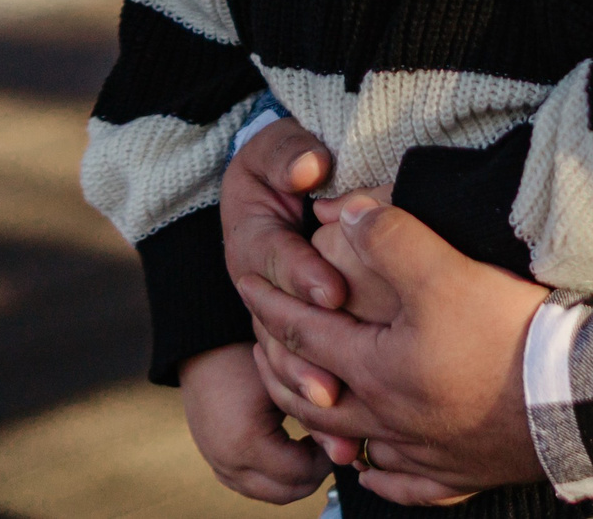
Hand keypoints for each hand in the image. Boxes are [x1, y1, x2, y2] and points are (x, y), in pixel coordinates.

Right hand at [178, 342, 331, 503]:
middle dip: (316, 468)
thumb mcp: (289, 380)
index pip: (303, 474)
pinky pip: (254, 484)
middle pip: (289, 491)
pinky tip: (293, 440)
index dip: (329, 453)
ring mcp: (219, 466)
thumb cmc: (249, 352)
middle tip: (331, 436)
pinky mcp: (216, 463)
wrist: (204, 345)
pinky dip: (277, 472)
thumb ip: (320, 415)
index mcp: (245, 444)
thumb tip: (349, 454)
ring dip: (297, 473)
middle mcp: (227, 463)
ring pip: (272, 492)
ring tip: (313, 436)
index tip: (342, 428)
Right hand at [223, 114, 350, 415]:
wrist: (278, 185)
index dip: (302, 275)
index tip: (334, 293)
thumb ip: (290, 153)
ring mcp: (269, 316)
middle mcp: (254, 285)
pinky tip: (341, 444)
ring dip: (304, 393)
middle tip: (333, 386)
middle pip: (273, 326)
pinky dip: (312, 416)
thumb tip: (309, 165)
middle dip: (303, 358)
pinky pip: (292, 381)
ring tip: (334, 421)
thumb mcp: (280, 148)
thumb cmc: (287, 161)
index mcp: (251, 239)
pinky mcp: (290, 339)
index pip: (274, 258)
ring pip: (276, 364)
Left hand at [243, 196, 550, 506]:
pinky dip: (379, 474)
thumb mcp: (448, 272)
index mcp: (374, 370)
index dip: (269, 302)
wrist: (571, 402)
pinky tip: (373, 467)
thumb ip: (394, 238)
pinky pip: (403, 482)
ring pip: (353, 444)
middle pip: (312, 398)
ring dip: (322, 423)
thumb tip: (349, 212)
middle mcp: (387, 419)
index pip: (301, 334)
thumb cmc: (507, 337)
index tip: (245, 280)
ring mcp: (423, 453)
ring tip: (311, 404)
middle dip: (280, 368)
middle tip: (262, 345)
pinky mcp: (459, 473)